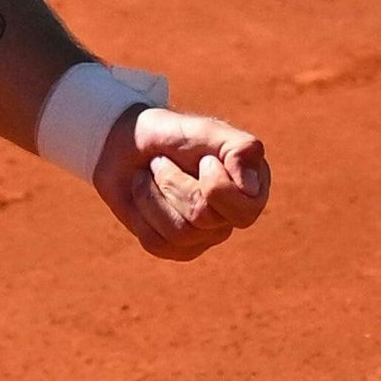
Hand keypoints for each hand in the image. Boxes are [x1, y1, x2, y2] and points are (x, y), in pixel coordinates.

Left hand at [94, 107, 271, 259]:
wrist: (127, 143)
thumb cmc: (173, 134)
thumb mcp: (208, 131)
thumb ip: (240, 149)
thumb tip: (251, 188)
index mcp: (253, 188)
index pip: (244, 210)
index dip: (216, 185)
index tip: (203, 159)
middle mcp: (234, 216)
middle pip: (204, 219)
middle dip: (173, 183)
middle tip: (162, 161)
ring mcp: (207, 236)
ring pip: (179, 233)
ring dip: (152, 195)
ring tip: (149, 173)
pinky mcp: (178, 248)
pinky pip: (157, 244)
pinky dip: (141, 213)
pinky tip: (143, 193)